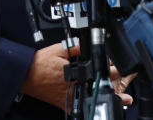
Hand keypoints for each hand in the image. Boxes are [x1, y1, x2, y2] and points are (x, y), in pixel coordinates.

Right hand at [20, 43, 134, 109]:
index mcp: (76, 74)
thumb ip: (77, 47)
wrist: (25, 75)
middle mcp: (74, 89)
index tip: (120, 68)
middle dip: (112, 83)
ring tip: (123, 100)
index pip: (99, 72)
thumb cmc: (40, 63)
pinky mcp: (63, 104)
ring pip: (92, 100)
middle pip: (99, 86)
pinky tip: (97, 107)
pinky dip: (89, 106)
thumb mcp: (60, 49)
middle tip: (127, 83)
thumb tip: (90, 44)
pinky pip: (78, 109)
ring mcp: (69, 99)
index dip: (112, 70)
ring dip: (108, 98)